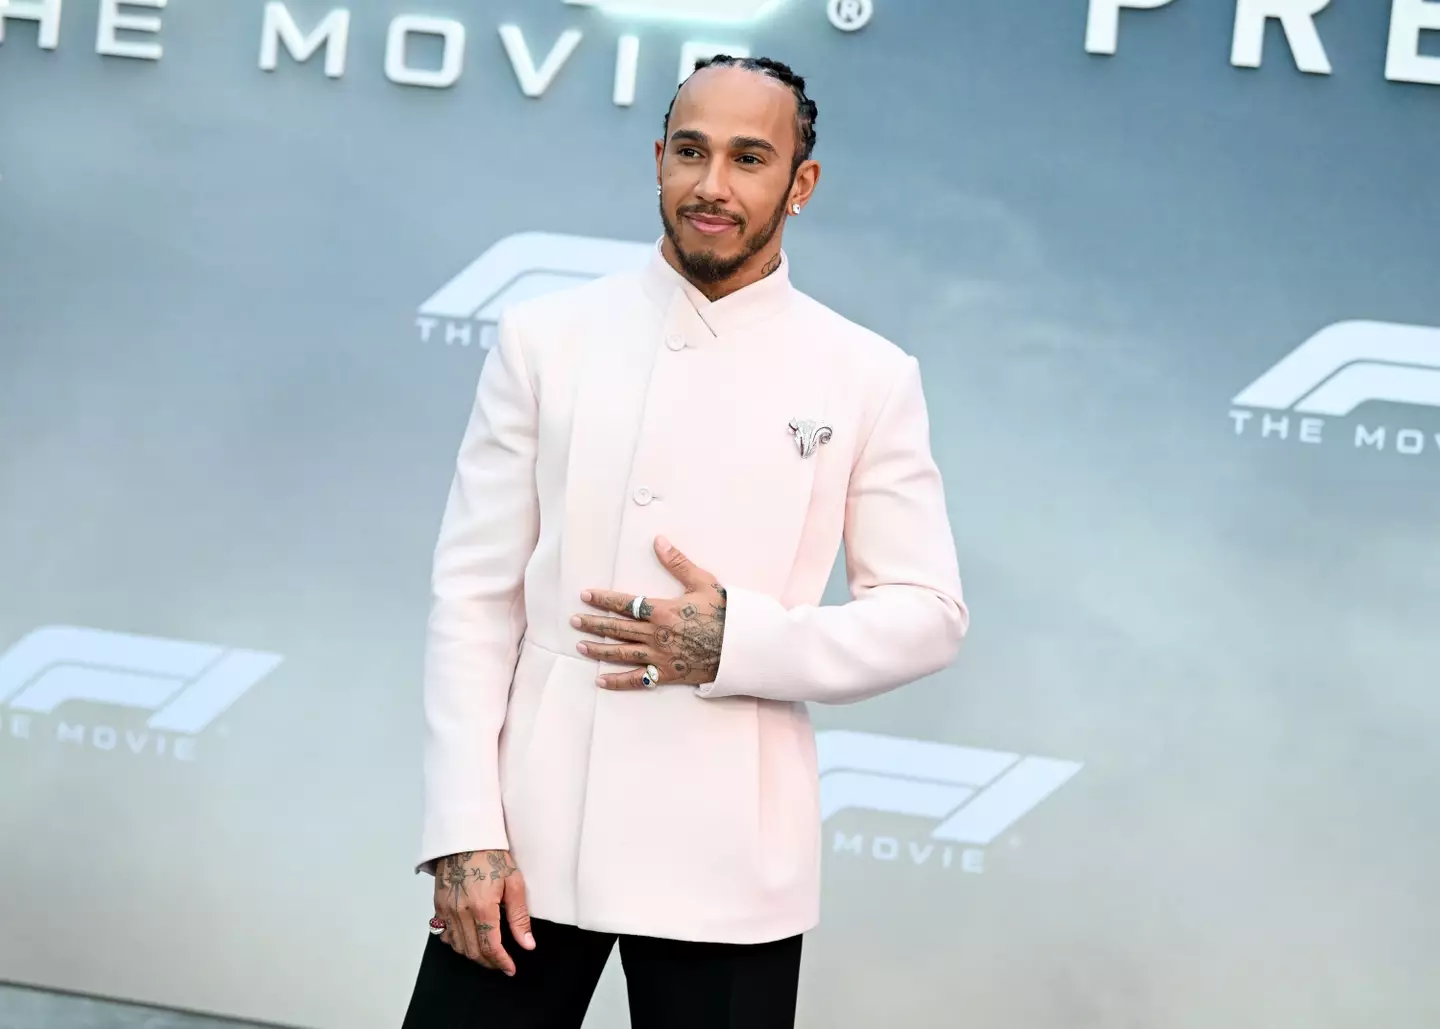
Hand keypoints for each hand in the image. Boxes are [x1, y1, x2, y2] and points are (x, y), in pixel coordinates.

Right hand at [432, 850, 533, 973]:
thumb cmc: (491, 856)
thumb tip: (527, 944)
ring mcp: (446, 910)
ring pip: (457, 946)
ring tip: (488, 953)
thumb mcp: (513, 882)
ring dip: (473, 954)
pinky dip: (456, 942)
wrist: (465, 837)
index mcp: (482, 908)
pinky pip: (444, 934)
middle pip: (473, 951)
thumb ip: (519, 917)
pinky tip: (467, 939)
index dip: (501, 962)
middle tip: (501, 963)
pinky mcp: (438, 905)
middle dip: (489, 962)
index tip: (510, 968)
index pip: (491, 947)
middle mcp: (461, 913)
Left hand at [574, 536, 726, 690]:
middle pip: (616, 628)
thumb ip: (677, 562)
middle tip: (574, 620)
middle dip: (593, 623)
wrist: (741, 647)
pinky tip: (601, 681)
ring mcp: (658, 656)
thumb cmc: (724, 613)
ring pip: (620, 653)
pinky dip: (617, 681)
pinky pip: (636, 679)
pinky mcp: (666, 674)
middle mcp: (655, 634)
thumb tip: (658, 540)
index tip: (584, 596)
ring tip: (580, 646)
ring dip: (598, 650)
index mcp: (662, 610)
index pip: (624, 603)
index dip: (603, 599)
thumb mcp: (702, 582)